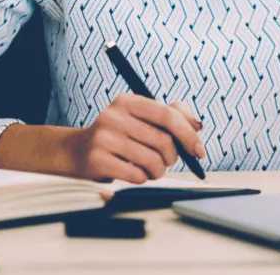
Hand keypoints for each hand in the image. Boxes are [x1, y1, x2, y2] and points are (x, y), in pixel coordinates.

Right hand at [68, 95, 205, 183]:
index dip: (188, 134)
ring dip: (157, 171)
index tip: (199, 151)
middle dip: (171, 157)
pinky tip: (133, 172)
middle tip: (165, 161)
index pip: (167, 114)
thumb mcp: (142, 118)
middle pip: (163, 140)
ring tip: (149, 168)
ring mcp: (104, 137)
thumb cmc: (120, 135)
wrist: (79, 151)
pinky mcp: (97, 159)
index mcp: (128, 101)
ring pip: (151, 161)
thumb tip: (197, 124)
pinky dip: (141, 178)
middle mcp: (114, 115)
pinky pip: (136, 175)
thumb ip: (171, 115)